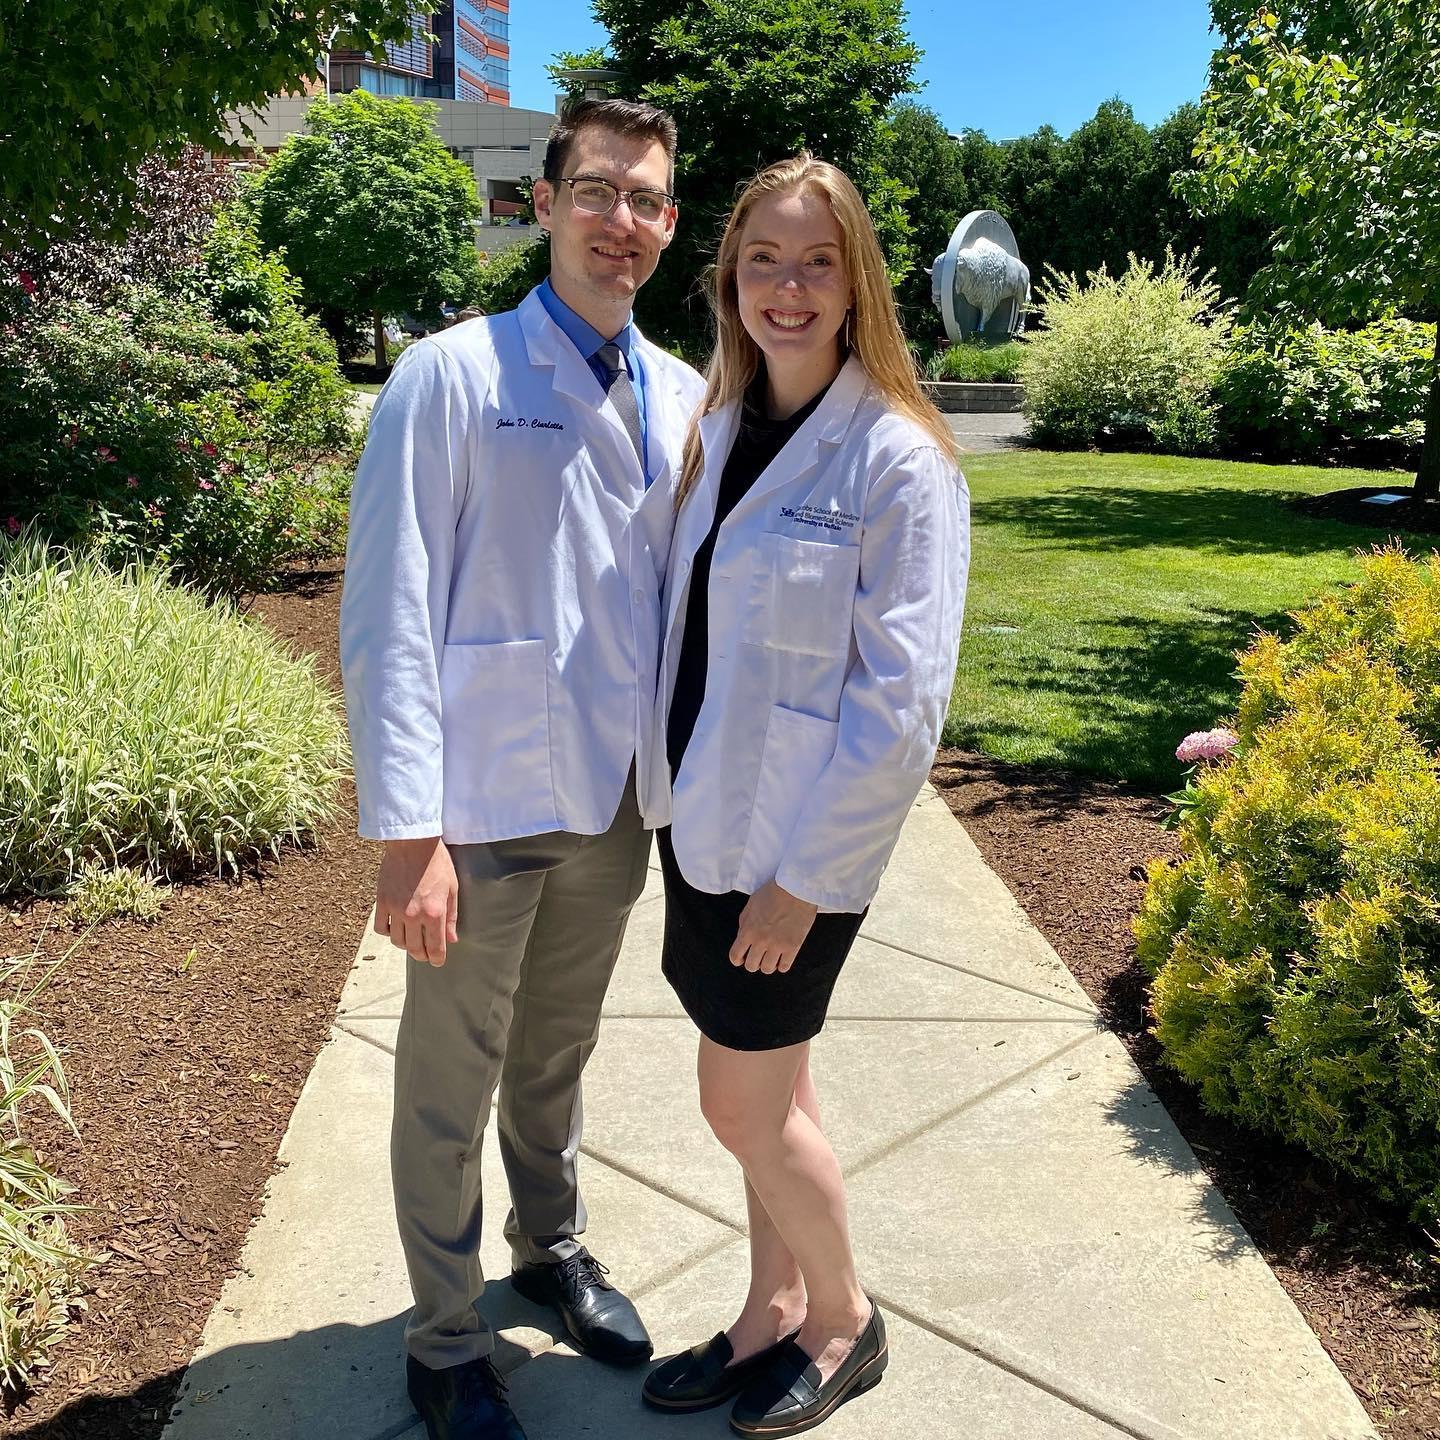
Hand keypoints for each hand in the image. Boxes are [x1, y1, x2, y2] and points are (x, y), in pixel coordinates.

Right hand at [376, 837, 458, 966]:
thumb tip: (452, 939)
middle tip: (425, 954)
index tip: (437, 961)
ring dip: (405, 945)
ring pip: (397, 941)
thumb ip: (452, 916)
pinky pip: (381, 927)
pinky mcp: (382, 902)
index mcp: (434, 913)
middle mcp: (414, 915)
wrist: (413, 843)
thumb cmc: (437, 863)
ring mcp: (395, 909)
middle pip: (415, 948)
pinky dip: (388, 932)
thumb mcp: (452, 889)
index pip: (436, 947)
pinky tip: (395, 928)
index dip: (437, 959)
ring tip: (411, 941)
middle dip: (422, 955)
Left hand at [729, 880, 817, 974]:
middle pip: (751, 966)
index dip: (737, 960)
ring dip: (768, 965)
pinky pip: (784, 967)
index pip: (735, 955)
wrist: (795, 889)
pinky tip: (782, 958)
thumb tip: (743, 936)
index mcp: (748, 930)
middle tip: (758, 956)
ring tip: (771, 957)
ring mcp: (777, 946)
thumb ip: (744, 923)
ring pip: (767, 969)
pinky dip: (782, 965)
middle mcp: (760, 941)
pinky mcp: (793, 947)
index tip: (741, 959)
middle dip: (753, 962)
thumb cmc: (773, 893)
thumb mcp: (751, 905)